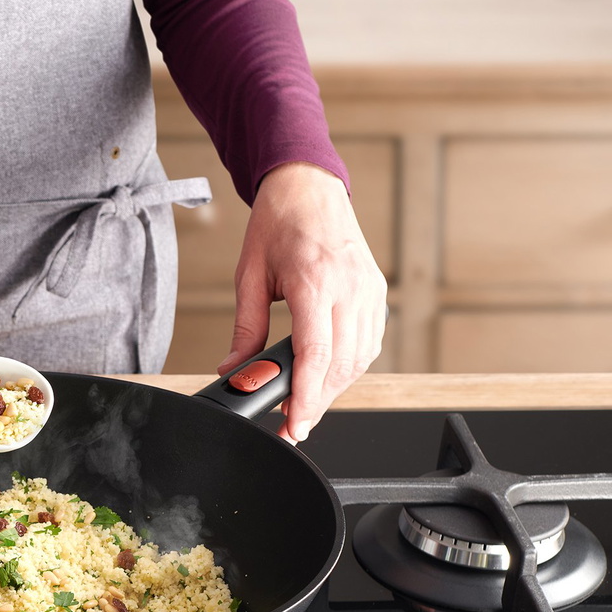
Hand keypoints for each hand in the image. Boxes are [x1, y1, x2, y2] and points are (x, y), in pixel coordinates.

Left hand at [220, 162, 386, 441]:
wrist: (309, 187)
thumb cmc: (278, 224)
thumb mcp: (249, 276)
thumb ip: (245, 329)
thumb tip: (234, 370)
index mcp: (315, 281)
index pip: (316, 354)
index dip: (307, 397)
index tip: (296, 424)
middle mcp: (350, 287)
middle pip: (341, 365)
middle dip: (317, 402)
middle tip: (292, 423)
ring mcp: (369, 291)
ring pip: (359, 359)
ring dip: (333, 388)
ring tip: (305, 402)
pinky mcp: (377, 293)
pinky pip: (369, 343)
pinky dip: (350, 366)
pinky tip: (328, 375)